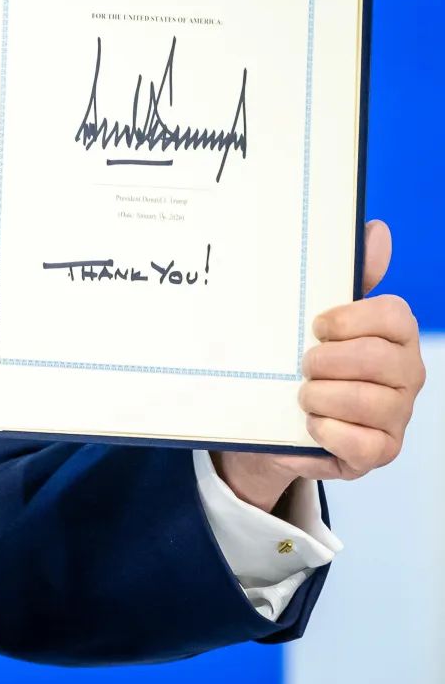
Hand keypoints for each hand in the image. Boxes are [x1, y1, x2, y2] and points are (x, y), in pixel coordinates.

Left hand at [214, 220, 424, 511]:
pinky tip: (311, 424)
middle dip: (327, 361)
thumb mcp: (320, 320)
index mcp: (396, 336)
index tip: (317, 326)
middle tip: (303, 365)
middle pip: (377, 358)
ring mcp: (397, 415)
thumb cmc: (307, 362)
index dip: (350, 319)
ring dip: (321, 397)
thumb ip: (350, 278)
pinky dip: (327, 431)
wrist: (277, 421)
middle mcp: (407, 374)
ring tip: (302, 395)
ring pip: (366, 401)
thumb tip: (377, 231)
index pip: (393, 315)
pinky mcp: (380, 452)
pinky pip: (360, 442)